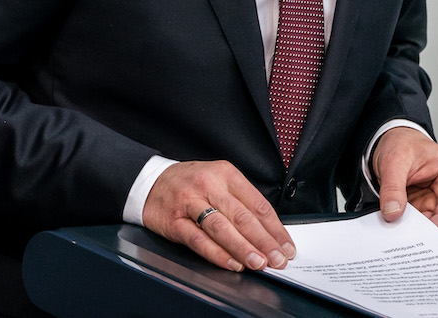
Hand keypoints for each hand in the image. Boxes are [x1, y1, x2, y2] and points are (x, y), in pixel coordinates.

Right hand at [141, 160, 296, 272]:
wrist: (151, 182)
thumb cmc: (190, 184)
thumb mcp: (218, 181)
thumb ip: (241, 202)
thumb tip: (269, 233)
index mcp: (226, 174)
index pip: (257, 204)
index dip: (275, 228)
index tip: (286, 246)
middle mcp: (209, 185)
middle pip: (242, 216)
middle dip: (264, 241)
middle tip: (277, 259)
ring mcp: (190, 202)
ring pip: (221, 228)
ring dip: (243, 248)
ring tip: (259, 263)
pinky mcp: (174, 221)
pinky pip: (198, 239)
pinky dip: (216, 253)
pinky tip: (231, 263)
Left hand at [372, 127, 437, 247]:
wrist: (390, 142)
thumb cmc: (402, 144)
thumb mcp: (394, 161)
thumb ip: (393, 187)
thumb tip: (393, 212)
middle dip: (431, 231)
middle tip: (414, 239)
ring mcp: (436, 202)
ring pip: (433, 227)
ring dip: (417, 231)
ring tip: (400, 230)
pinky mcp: (423, 209)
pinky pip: (419, 226)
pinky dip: (408, 228)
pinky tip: (398, 227)